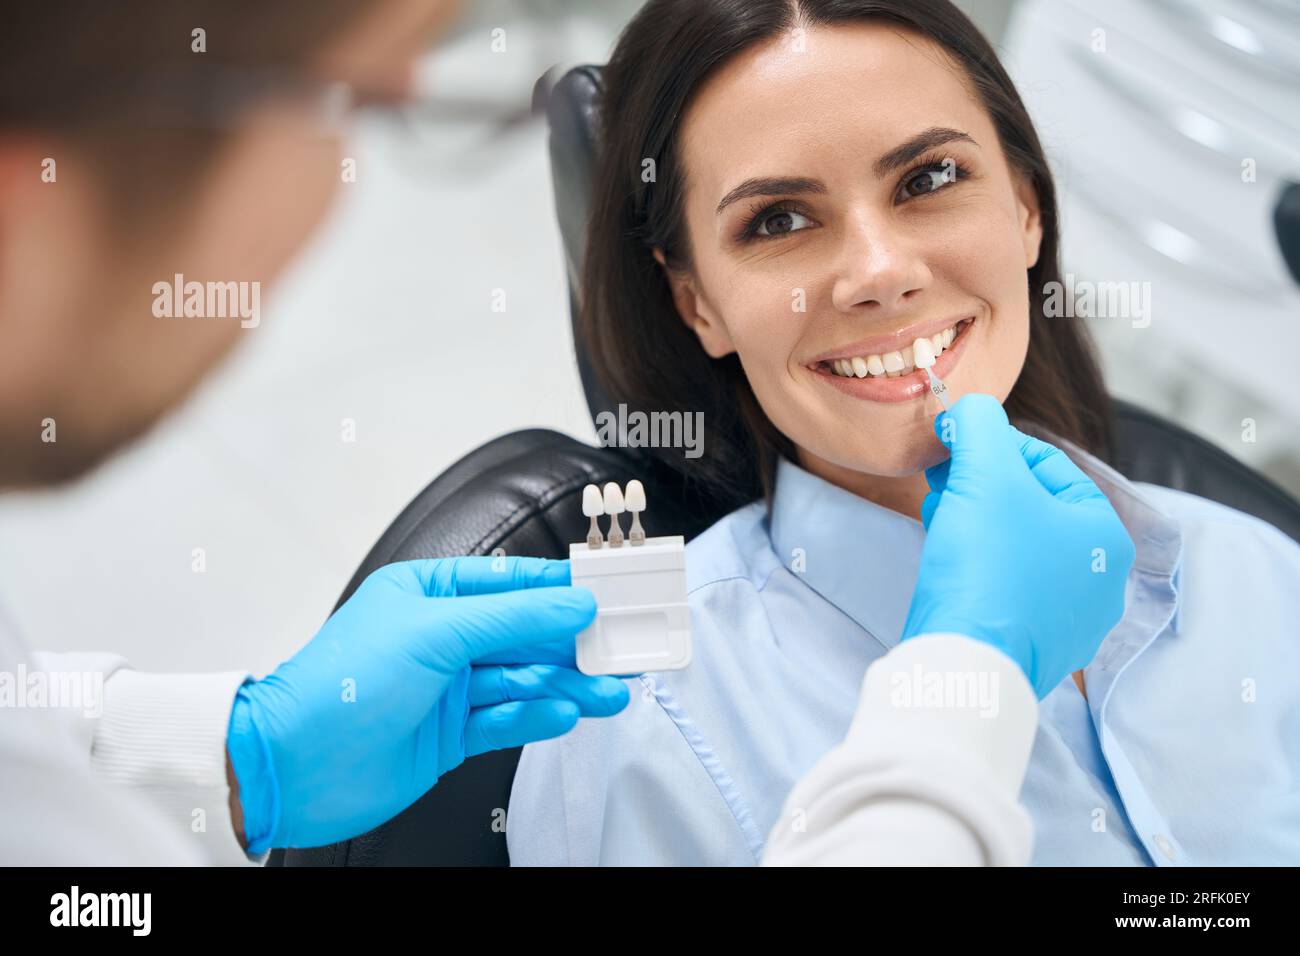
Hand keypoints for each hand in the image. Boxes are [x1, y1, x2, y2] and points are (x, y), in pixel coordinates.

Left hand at [225, 556, 627, 851]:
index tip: (613, 589)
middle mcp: (441, 638)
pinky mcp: (449, 735)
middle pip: (525, 634)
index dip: (564, 587)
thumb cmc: (341, 685)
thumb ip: (512, 619)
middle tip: (626, 647)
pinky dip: (537, 715)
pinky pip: (506, 719)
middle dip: (575, 642)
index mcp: (429, 593)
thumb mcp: (435, 634)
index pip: (512, 582)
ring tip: (612, 690)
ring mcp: (446, 688)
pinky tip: (567, 712)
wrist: (292, 767)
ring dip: (568, 684)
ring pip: (522, 680)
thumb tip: (573, 605)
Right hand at [901, 394, 1135, 697]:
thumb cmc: (986, 564)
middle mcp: (1100, 580)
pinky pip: (1005, 589)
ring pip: (1016, 548)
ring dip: (975, 524)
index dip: (989, 447)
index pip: (1043, 464)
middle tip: (941, 484)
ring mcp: (1070, 621)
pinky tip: (950, 565)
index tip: (948, 449)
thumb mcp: (984, 472)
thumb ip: (980, 425)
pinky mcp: (1033, 648)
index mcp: (1105, 535)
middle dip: (980, 487)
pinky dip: (977, 568)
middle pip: (1030, 507)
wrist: (964, 663)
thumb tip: (971, 410)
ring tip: (941, 520)